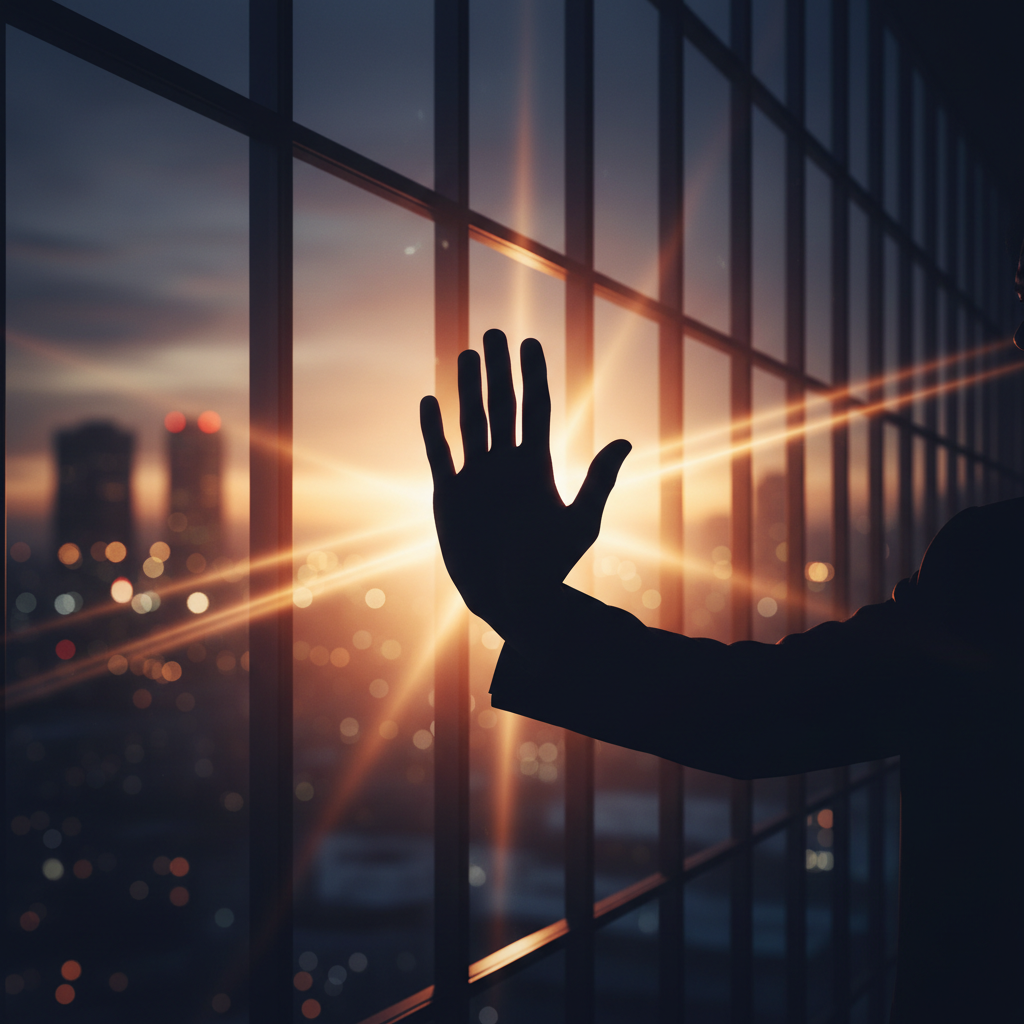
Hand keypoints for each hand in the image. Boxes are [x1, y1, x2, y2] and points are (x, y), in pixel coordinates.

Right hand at [419, 329, 630, 636]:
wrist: (512, 601)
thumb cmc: (551, 567)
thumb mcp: (581, 523)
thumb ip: (598, 481)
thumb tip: (624, 441)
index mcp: (537, 465)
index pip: (536, 409)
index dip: (533, 376)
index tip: (530, 343)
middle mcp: (506, 464)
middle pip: (502, 406)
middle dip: (498, 371)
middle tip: (494, 333)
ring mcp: (476, 477)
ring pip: (471, 422)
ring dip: (467, 389)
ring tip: (466, 354)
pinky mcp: (450, 495)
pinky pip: (440, 455)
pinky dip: (434, 429)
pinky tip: (430, 401)